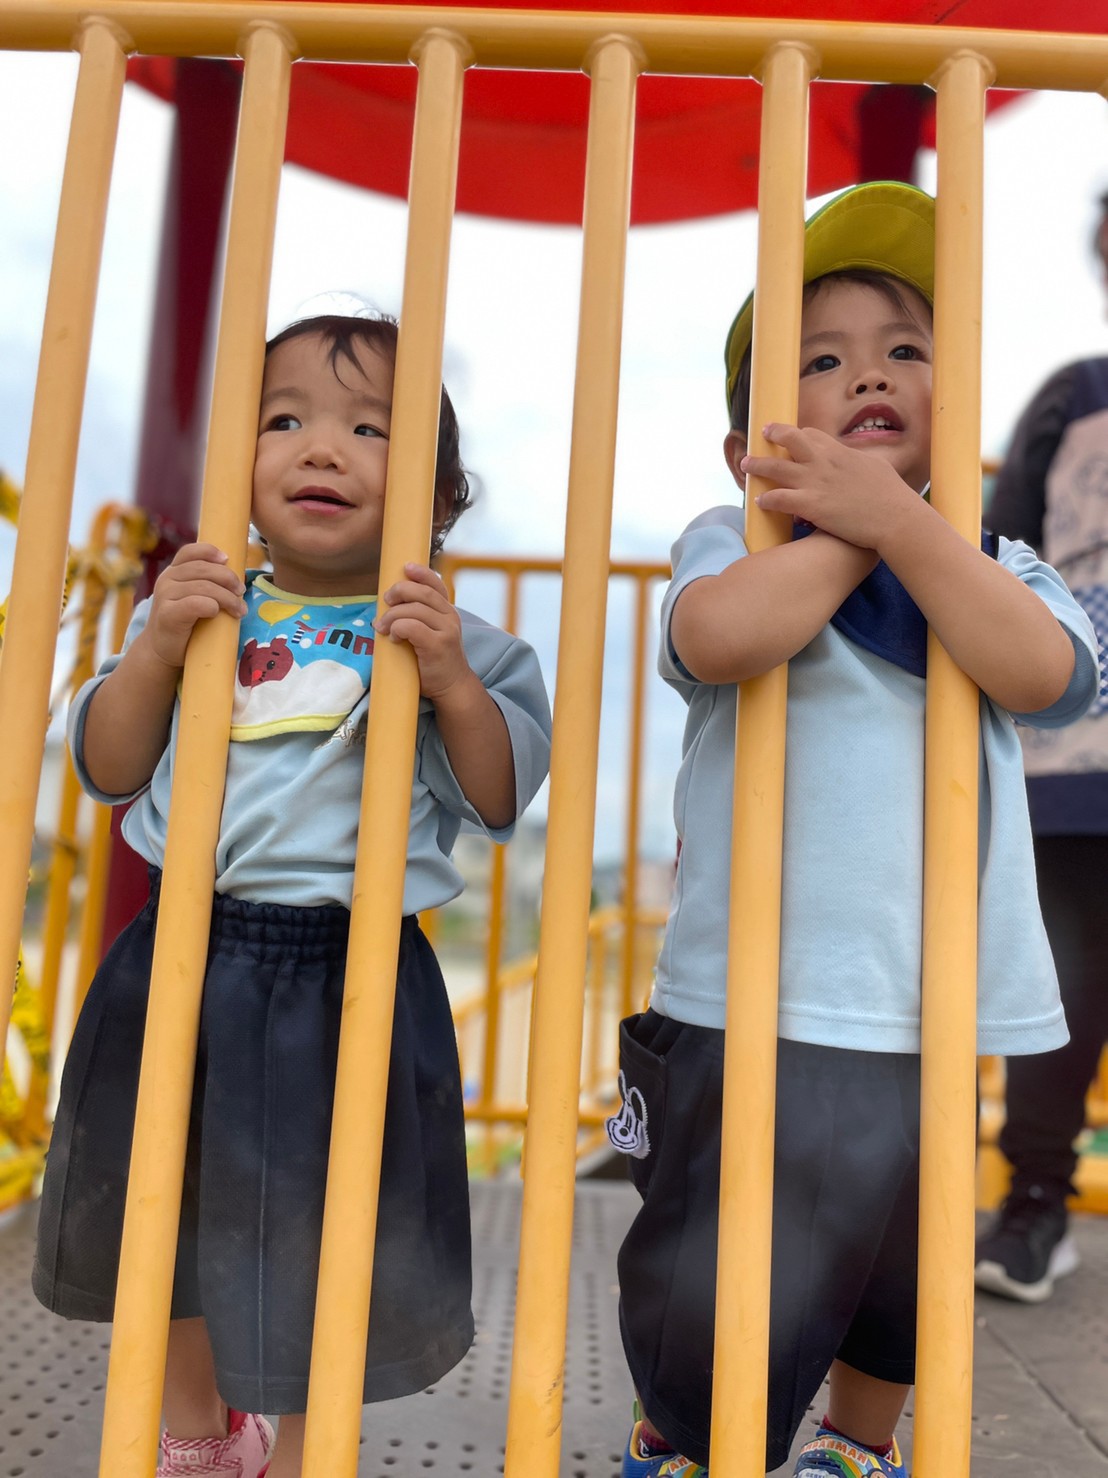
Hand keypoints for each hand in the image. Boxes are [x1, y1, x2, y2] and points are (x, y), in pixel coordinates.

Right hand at [139, 542, 246, 669]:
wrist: (163, 650)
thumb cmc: (186, 623)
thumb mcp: (194, 597)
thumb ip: (206, 583)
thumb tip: (238, 577)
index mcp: (174, 571)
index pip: (191, 552)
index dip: (210, 552)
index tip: (228, 560)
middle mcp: (166, 579)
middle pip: (203, 569)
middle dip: (228, 579)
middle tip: (241, 592)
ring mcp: (164, 596)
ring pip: (204, 587)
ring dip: (227, 598)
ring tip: (239, 610)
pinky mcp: (168, 614)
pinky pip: (196, 603)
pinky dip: (212, 606)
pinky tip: (217, 613)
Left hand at [374, 563, 471, 701]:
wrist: (452, 686)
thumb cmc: (434, 660)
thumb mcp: (431, 633)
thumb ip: (419, 617)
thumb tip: (389, 603)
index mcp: (447, 611)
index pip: (436, 584)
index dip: (421, 572)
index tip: (406, 567)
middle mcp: (450, 617)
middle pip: (422, 592)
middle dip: (400, 591)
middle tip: (385, 600)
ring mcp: (446, 630)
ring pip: (414, 609)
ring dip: (392, 615)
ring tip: (381, 626)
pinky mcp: (438, 645)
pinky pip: (411, 626)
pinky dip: (397, 628)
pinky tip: (392, 637)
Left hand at [741, 424, 919, 552]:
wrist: (896, 518)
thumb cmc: (893, 498)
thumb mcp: (878, 469)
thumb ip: (862, 464)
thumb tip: (861, 464)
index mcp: (841, 453)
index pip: (813, 434)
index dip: (799, 434)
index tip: (792, 436)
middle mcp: (825, 462)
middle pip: (791, 439)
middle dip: (774, 434)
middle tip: (762, 433)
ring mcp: (816, 482)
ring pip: (776, 467)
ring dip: (757, 466)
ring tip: (744, 466)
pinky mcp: (811, 505)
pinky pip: (779, 498)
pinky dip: (766, 499)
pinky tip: (759, 501)